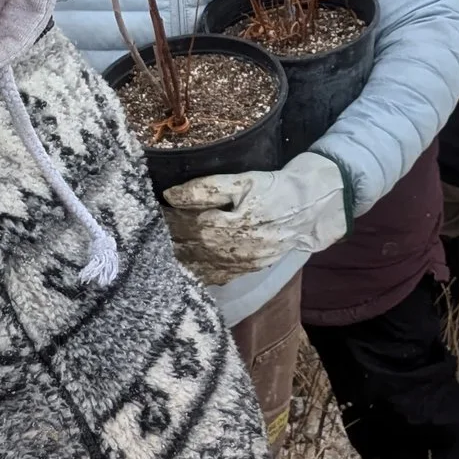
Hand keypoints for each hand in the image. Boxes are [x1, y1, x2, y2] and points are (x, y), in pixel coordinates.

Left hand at [162, 151, 347, 282]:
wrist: (311, 206)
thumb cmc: (275, 188)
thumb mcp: (244, 180)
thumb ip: (207, 189)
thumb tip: (171, 195)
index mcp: (228, 225)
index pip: (186, 225)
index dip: (167, 219)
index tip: (151, 210)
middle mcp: (232, 250)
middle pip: (189, 247)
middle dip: (168, 239)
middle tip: (147, 232)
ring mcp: (240, 264)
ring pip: (200, 266)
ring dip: (178, 259)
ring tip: (156, 252)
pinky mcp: (248, 269)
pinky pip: (217, 277)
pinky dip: (198, 274)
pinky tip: (183, 270)